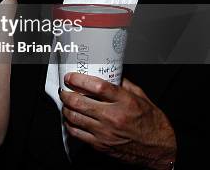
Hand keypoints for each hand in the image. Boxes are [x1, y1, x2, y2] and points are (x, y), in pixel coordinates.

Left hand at [60, 73, 176, 168]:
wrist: (160, 151)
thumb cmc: (153, 123)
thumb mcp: (142, 98)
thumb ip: (124, 84)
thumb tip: (108, 74)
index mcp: (125, 102)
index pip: (96, 86)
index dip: (78, 80)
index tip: (70, 77)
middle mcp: (113, 117)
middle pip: (78, 101)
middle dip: (65, 94)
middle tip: (64, 90)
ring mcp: (105, 132)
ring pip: (73, 117)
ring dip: (65, 108)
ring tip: (67, 103)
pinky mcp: (100, 145)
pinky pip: (76, 132)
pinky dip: (70, 124)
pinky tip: (72, 118)